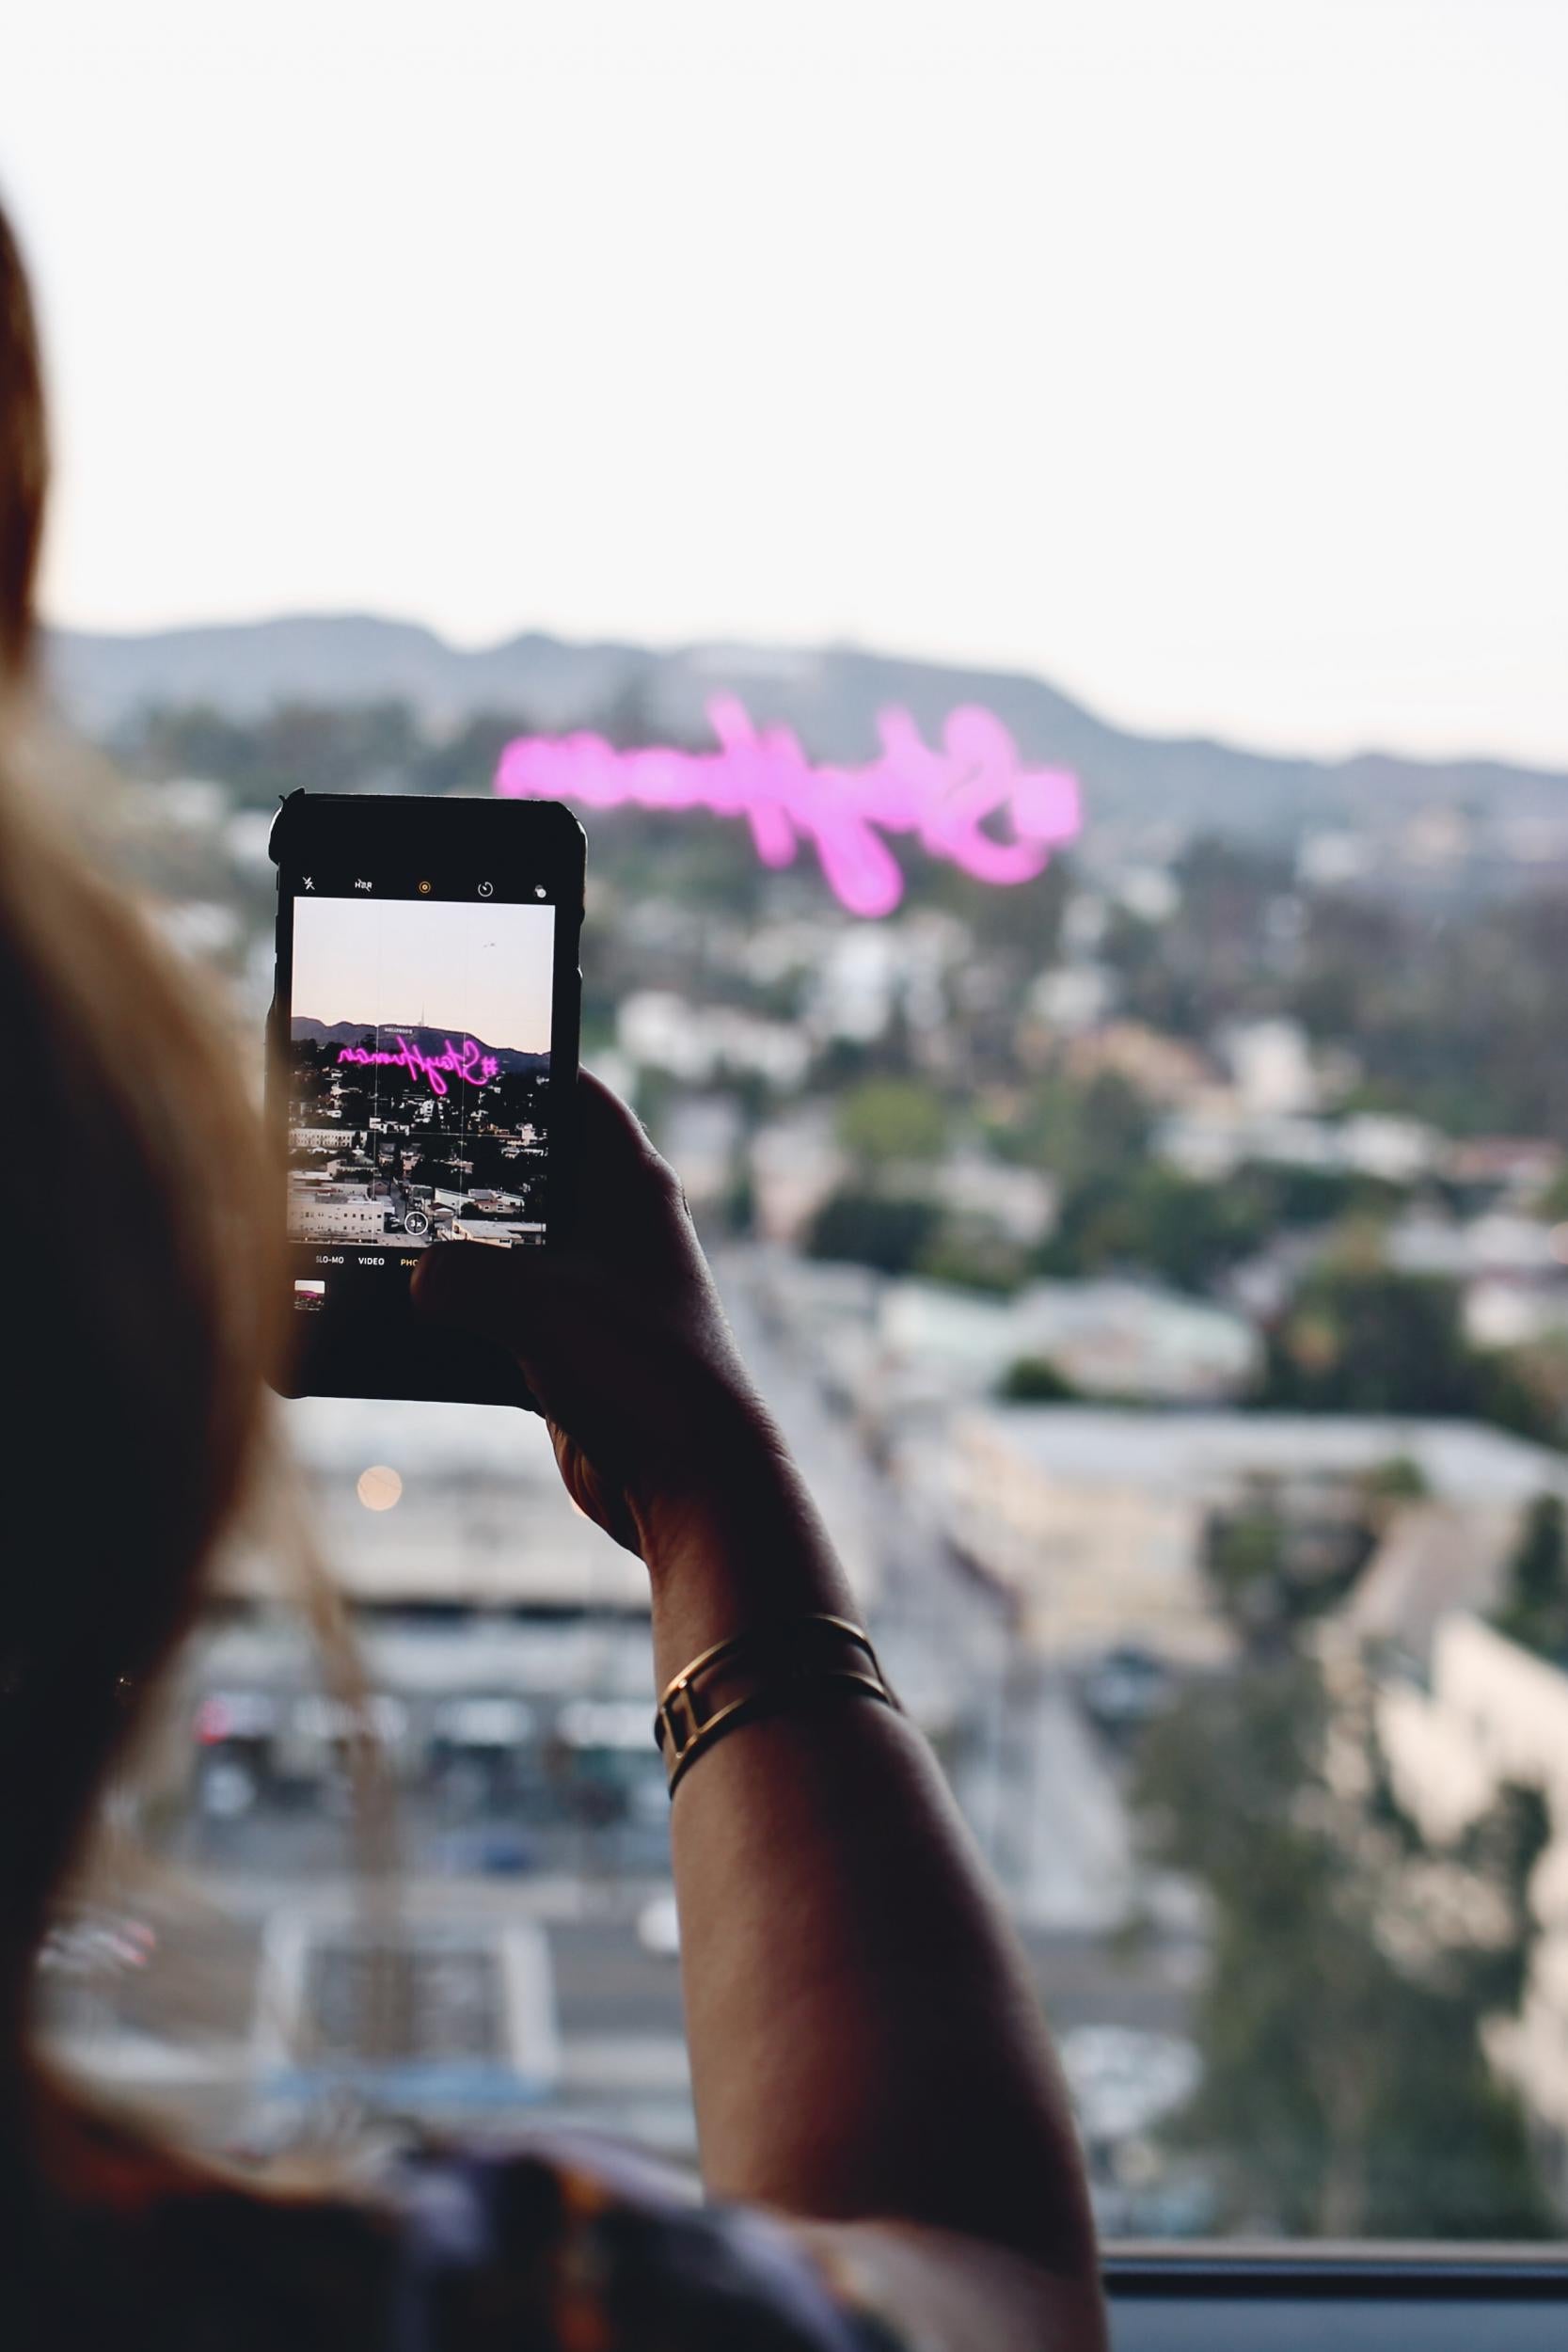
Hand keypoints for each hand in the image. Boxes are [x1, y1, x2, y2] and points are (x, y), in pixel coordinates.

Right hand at [411, 1075, 792, 1567]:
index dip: (522, 1070)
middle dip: (467, 1167)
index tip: (457, 1057)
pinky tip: (402, 1318)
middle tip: (392, 1146)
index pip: (577, 1096)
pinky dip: (459, 1316)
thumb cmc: (638, 1370)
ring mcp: (594, 1291)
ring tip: (379, 1233)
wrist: (687, 1483)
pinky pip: (500, 1314)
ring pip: (509, 1249)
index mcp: (631, 1187)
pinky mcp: (571, 1350)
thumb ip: (458, 1276)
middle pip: (531, 1173)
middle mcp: (617, 1230)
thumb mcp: (531, 1303)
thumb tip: (414, 1280)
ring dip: (456, 1252)